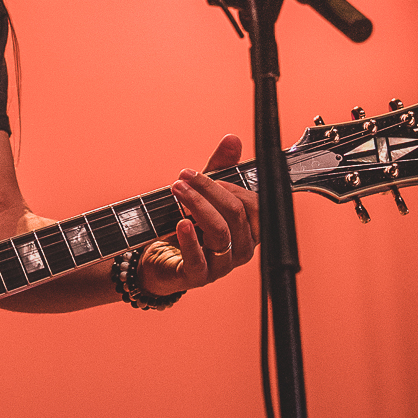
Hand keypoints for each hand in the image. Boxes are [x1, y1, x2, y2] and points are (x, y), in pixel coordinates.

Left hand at [141, 134, 259, 295]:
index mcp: (249, 230)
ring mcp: (221, 265)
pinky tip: (181, 224)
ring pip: (220, 233)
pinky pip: (199, 260)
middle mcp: (241, 249)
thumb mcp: (204, 194)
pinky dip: (190, 240)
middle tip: (184, 177)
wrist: (161, 261)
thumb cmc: (189, 227)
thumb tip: (232, 140)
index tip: (208, 174)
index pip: (255, 205)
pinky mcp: (198, 277)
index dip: (232, 186)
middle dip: (210, 190)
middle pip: (236, 215)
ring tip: (178, 191)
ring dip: (198, 206)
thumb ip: (220, 169)